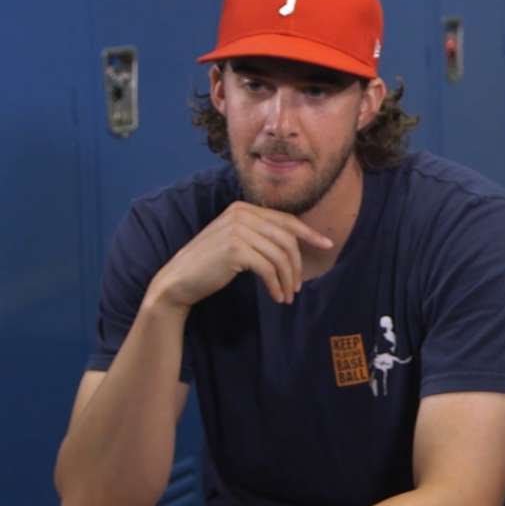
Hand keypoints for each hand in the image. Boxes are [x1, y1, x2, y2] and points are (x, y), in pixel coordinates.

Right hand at [146, 201, 332, 310]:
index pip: (286, 220)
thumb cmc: (210, 265)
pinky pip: (269, 269)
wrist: (178, 281)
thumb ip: (261, 235)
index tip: (327, 244)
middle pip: (286, 239)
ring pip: (280, 256)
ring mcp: (238, 230)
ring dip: (288, 279)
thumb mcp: (237, 242)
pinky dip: (276, 285)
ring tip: (287, 295)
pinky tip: (276, 296)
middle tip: (297, 286)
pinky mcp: (236, 249)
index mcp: (243, 208)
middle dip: (297, 265)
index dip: (309, 234)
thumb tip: (296, 242)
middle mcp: (241, 214)